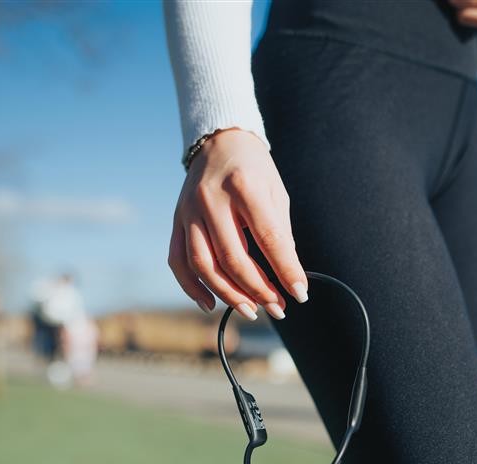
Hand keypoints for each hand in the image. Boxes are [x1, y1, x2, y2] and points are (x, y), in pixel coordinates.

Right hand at [168, 128, 307, 320]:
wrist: (218, 141)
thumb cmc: (254, 169)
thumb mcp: (276, 193)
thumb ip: (279, 232)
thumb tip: (286, 275)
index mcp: (244, 186)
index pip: (268, 238)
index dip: (286, 270)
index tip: (300, 294)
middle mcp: (211, 199)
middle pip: (232, 257)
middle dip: (258, 289)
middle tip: (278, 307)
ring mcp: (188, 211)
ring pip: (203, 265)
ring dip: (228, 294)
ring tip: (252, 310)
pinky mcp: (176, 220)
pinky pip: (178, 261)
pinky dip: (192, 287)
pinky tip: (211, 304)